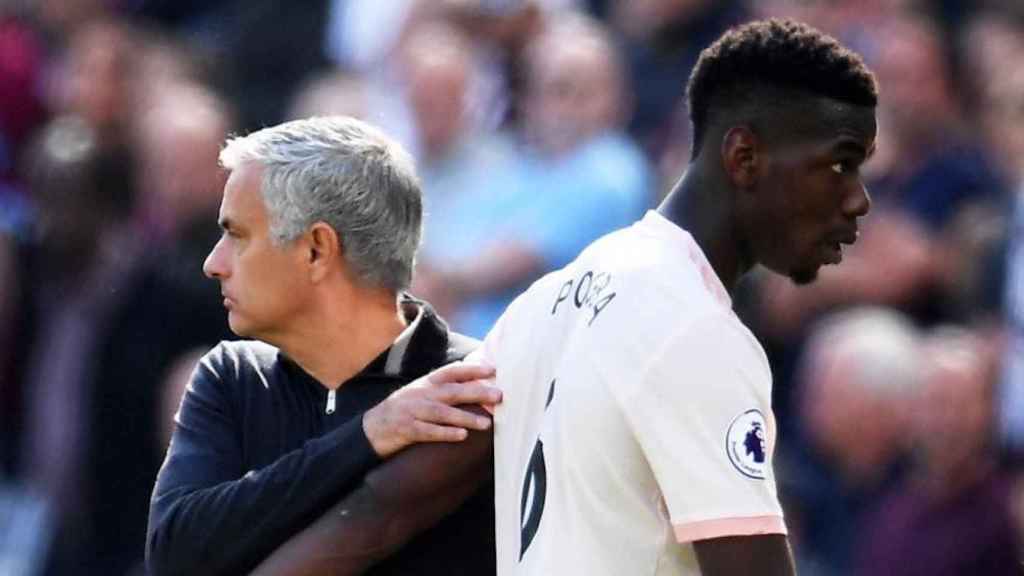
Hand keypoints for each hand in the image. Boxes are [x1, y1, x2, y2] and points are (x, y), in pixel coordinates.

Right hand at [362, 363, 499, 457]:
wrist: (372, 427)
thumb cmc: (404, 408)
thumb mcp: (421, 391)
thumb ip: (444, 387)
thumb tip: (476, 383)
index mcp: (427, 382)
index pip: (452, 371)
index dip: (473, 370)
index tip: (493, 370)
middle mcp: (421, 394)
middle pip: (452, 391)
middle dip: (476, 393)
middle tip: (499, 396)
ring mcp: (413, 411)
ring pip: (442, 413)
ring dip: (465, 417)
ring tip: (486, 423)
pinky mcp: (406, 430)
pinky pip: (428, 431)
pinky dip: (445, 433)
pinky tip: (461, 436)